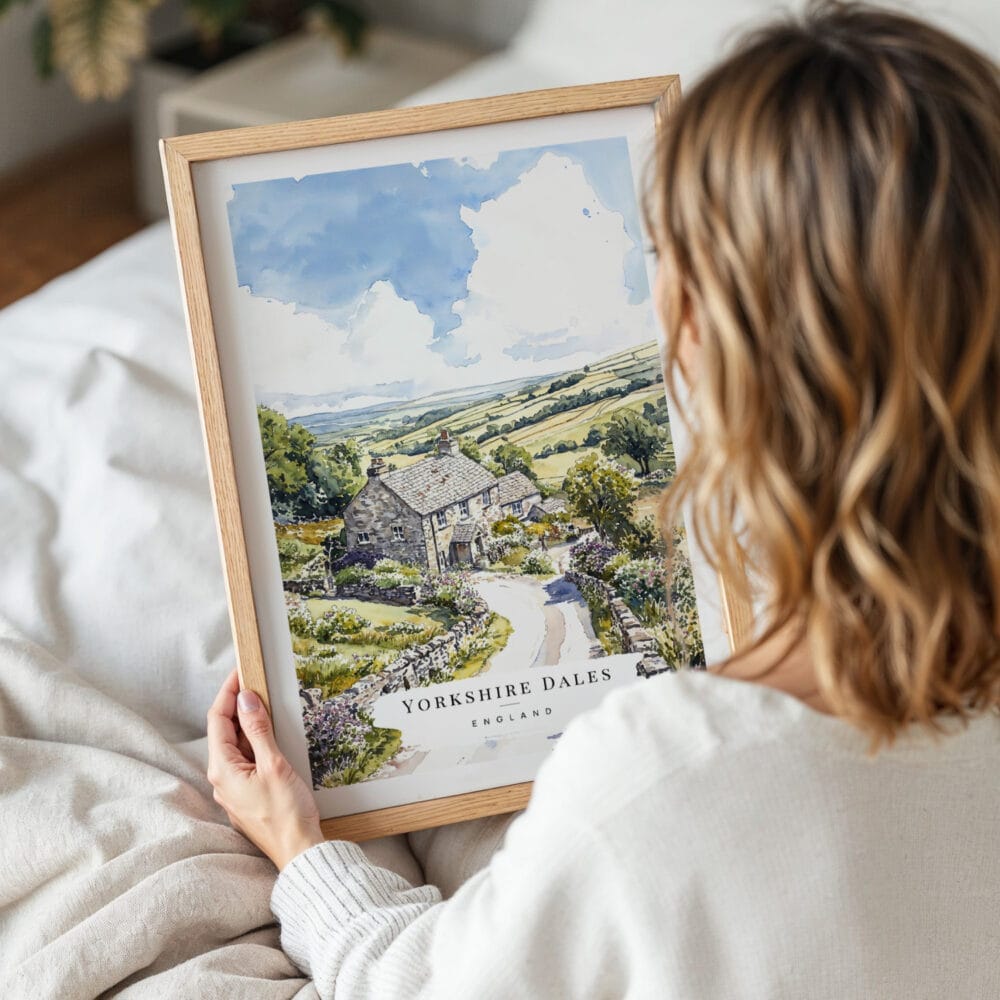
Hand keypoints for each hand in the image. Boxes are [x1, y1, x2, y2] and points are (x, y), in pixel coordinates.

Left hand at [206, 667, 324, 869]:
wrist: (299, 852)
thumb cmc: (287, 813)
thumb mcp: (274, 764)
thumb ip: (258, 730)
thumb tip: (246, 699)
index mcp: (223, 769)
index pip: (218, 719)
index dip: (228, 693)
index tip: (241, 672)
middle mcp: (222, 779)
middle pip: (224, 731)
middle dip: (237, 705)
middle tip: (255, 682)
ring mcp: (233, 789)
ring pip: (235, 746)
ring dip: (247, 723)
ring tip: (264, 703)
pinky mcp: (247, 795)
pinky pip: (245, 760)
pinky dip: (254, 742)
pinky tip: (269, 736)